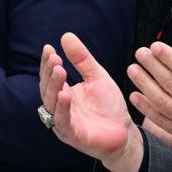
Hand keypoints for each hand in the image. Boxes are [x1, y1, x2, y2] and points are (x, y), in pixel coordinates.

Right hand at [41, 32, 141, 171]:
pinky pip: (63, 122)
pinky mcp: (72, 135)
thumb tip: (66, 36)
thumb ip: (82, 59)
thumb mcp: (97, 77)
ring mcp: (64, 122)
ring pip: (52, 104)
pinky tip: (65, 94)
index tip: (49, 48)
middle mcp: (60, 107)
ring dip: (54, 87)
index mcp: (64, 93)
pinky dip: (62, 108)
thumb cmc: (109, 107)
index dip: (47, 63)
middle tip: (54, 58)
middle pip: (47, 89)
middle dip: (49, 73)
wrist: (125, 133)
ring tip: (60, 70)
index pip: (50, 76)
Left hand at [127, 33, 171, 164]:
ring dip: (145, 85)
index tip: (156, 46)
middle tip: (140, 52)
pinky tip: (136, 98)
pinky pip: (163, 122)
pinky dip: (147, 110)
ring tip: (132, 70)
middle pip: (170, 85)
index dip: (169, 58)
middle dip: (152, 67)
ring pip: (163, 102)